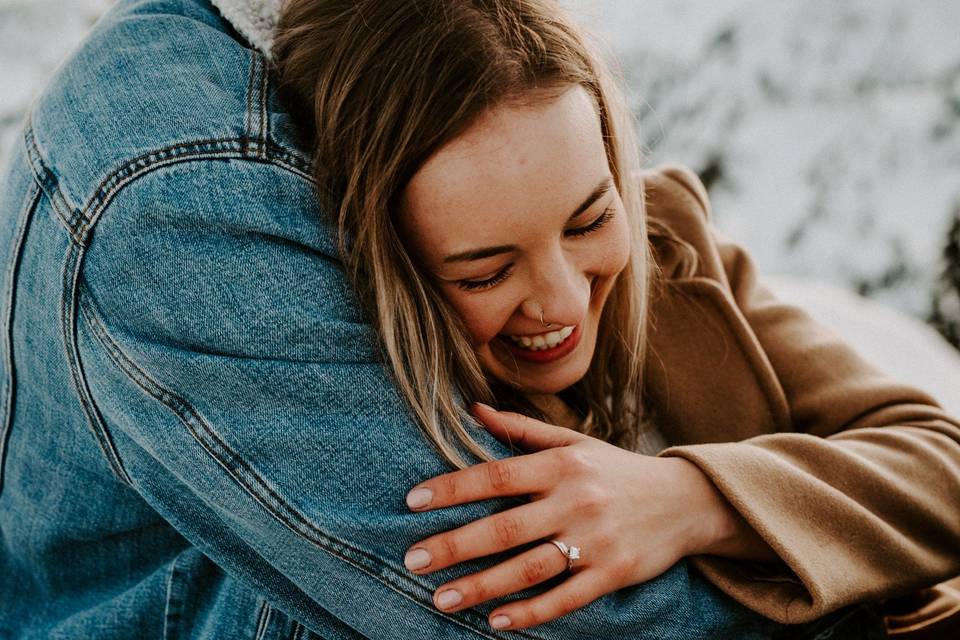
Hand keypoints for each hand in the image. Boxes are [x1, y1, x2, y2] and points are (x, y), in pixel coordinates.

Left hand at [402, 403, 734, 631]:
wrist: (686, 500)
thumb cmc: (617, 470)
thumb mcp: (575, 442)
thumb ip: (522, 429)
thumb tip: (472, 410)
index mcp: (562, 465)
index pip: (496, 474)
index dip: (452, 488)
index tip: (413, 501)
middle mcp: (576, 501)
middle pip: (504, 527)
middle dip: (455, 545)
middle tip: (413, 560)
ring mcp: (596, 540)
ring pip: (529, 568)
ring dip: (482, 586)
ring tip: (441, 599)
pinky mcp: (614, 573)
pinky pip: (566, 598)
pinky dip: (531, 612)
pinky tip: (496, 621)